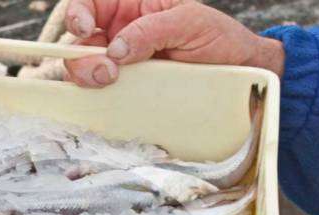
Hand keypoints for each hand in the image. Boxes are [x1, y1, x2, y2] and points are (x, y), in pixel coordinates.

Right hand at [60, 0, 284, 86]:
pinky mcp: (131, 92)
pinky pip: (106, 96)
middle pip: (80, 42)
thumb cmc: (219, 37)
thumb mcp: (189, 22)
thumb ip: (151, 30)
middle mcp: (121, 34)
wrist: (242, 72)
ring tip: (111, 83)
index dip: (77, 14)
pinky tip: (111, 100)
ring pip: (87, 70)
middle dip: (82, 56)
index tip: (83, 27)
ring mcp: (124, 66)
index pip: (89, 5)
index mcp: (131, 7)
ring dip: (89, 77)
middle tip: (105, 71)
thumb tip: (116, 49)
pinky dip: (101, 99)